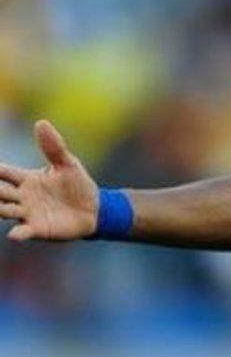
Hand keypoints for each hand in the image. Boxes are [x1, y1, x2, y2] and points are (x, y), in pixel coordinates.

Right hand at [0, 120, 99, 241]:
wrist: (95, 209)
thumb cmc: (78, 185)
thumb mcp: (67, 163)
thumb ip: (53, 146)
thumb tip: (41, 122)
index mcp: (26, 179)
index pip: (2, 173)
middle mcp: (22, 197)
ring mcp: (28, 213)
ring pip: (4, 211)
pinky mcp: (38, 228)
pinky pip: (24, 231)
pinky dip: (18, 233)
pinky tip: (14, 234)